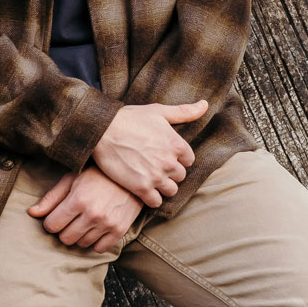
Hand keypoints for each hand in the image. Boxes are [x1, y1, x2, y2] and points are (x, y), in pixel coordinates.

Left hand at [27, 166, 141, 252]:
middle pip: (65, 238)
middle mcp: (93, 214)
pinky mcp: (120, 230)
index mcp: (78, 200)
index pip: (51, 225)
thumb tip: (32, 213)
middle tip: (71, 219)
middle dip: (64, 230)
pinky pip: (99, 248)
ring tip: (84, 221)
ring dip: (79, 235)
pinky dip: (95, 242)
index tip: (58, 215)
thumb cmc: (97, 174)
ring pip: (81, 244)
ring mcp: (107, 223)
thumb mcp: (72, 179)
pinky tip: (96, 229)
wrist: (131, 173)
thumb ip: (52, 198)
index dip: (52, 221)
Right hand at [90, 99, 207, 208]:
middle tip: (155, 167)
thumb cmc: (130, 118)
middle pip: (180, 176)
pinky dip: (151, 198)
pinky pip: (156, 202)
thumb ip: (185, 112)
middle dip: (170, 172)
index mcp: (177, 145)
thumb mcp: (159, 111)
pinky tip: (144, 190)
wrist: (102, 130)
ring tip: (151, 179)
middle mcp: (170, 162)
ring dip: (163, 187)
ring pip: (171, 191)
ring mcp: (156, 177)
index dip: (177, 158)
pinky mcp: (141, 188)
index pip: (189, 160)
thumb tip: (206, 104)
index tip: (164, 155)